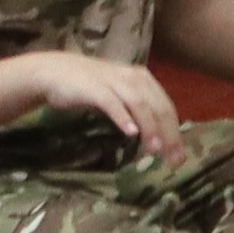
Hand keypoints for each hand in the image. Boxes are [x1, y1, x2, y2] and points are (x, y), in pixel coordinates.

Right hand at [40, 50, 185, 159]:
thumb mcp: (120, 95)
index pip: (166, 107)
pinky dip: (123, 117)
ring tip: (155, 150)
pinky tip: (130, 133)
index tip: (179, 158)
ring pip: (139, 104)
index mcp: (142, 79)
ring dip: (149, 127)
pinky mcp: (94, 88)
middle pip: (157, 107)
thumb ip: (139, 110)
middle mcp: (132, 77)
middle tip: (173, 160)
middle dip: (168, 135)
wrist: (54, 72)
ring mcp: (113, 81)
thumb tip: (160, 137)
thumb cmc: (90, 87)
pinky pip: (112, 102)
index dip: (175, 133)